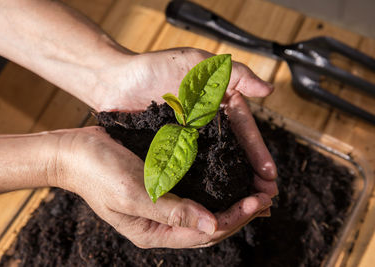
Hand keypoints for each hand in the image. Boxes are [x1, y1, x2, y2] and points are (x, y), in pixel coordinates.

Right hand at [54, 127, 273, 247]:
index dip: (235, 219)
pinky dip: (216, 186)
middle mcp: (161, 222)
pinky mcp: (161, 185)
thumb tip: (213, 225)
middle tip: (268, 197)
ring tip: (258, 190)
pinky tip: (229, 176)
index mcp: (153, 230)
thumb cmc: (97, 172)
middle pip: (210, 225)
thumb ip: (171, 212)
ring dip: (233, 200)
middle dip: (241, 213)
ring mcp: (161, 204)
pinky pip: (195, 191)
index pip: (204, 233)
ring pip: (206, 209)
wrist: (75, 151)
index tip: (259, 202)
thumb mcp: (132, 194)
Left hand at [94, 48, 277, 200]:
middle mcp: (206, 124)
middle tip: (266, 196)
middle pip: (234, 152)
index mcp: (217, 104)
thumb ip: (233, 73)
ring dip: (231, 182)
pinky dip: (204, 182)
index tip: (269, 173)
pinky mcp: (170, 150)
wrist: (114, 81)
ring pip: (215, 163)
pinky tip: (213, 198)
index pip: (244, 130)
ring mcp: (189, 139)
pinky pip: (190, 168)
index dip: (257, 151)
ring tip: (246, 203)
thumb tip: (268, 89)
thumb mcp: (197, 64)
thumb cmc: (154, 67)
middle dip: (251, 174)